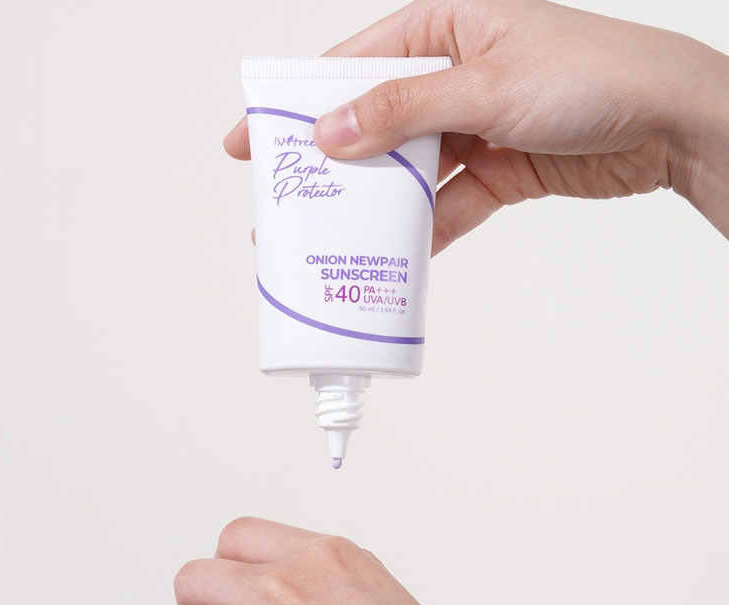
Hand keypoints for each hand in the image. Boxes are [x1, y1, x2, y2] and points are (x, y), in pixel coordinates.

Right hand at [225, 0, 728, 247]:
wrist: (668, 123)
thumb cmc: (593, 75)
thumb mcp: (485, 85)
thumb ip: (403, 111)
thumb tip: (332, 132)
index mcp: (445, 30)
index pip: (352, 64)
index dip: (299, 103)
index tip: (256, 136)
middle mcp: (454, 77)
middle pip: (375, 123)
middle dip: (333, 165)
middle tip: (288, 202)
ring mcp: (474, 128)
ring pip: (409, 171)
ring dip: (377, 206)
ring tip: (332, 237)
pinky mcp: (498, 170)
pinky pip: (448, 204)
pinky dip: (425, 229)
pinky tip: (397, 254)